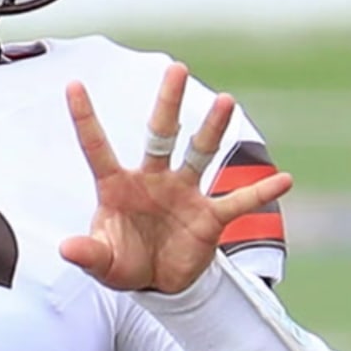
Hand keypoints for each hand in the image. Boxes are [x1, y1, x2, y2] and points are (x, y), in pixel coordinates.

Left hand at [59, 62, 292, 293]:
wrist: (158, 283)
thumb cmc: (123, 261)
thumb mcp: (103, 263)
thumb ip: (89, 253)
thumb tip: (67, 249)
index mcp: (117, 184)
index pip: (97, 146)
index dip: (84, 117)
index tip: (72, 84)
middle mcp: (152, 179)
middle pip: (160, 133)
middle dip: (168, 101)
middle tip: (177, 67)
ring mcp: (183, 193)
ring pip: (199, 152)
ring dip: (213, 128)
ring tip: (227, 100)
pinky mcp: (210, 217)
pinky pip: (238, 201)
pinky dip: (260, 192)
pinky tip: (284, 179)